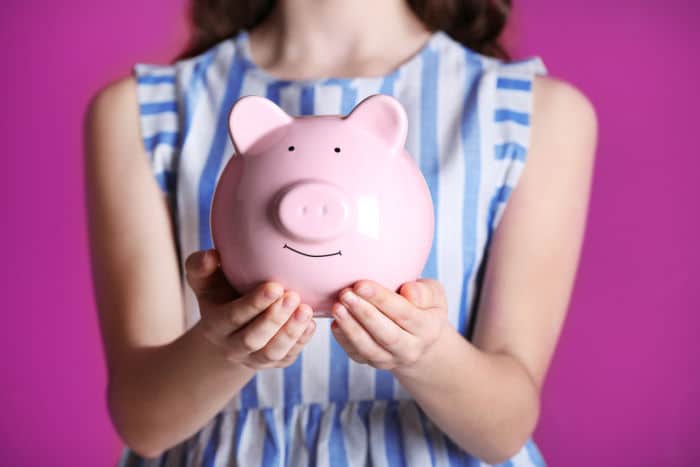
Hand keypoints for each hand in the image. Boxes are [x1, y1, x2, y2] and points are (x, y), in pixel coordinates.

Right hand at [185, 249, 315, 369]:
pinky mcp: (274, 362)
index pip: (233, 318)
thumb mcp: (206, 281)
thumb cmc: (220, 293)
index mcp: (214, 325)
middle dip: (274, 319)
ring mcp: (253, 358)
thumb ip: (201, 267)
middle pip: (252, 339)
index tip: (275, 286)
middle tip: (293, 296)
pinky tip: (311, 323)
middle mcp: (232, 346)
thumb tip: (211, 255)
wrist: (229, 328)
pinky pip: (287, 356)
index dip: (254, 304)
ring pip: (271, 352)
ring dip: (290, 332)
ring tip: (306, 310)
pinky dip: (301, 341)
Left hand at [329, 278, 448, 372]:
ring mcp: (391, 359)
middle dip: (363, 313)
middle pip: (386, 334)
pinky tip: (335, 323)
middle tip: (345, 294)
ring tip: (337, 307)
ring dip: (350, 328)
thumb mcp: (434, 295)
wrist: (421, 341)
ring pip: (369, 348)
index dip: (381, 299)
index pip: (404, 314)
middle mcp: (410, 349)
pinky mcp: (374, 363)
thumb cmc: (424, 307)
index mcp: (427, 329)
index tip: (361, 284)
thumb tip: (408, 291)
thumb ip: (424, 291)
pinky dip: (344, 340)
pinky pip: (357, 354)